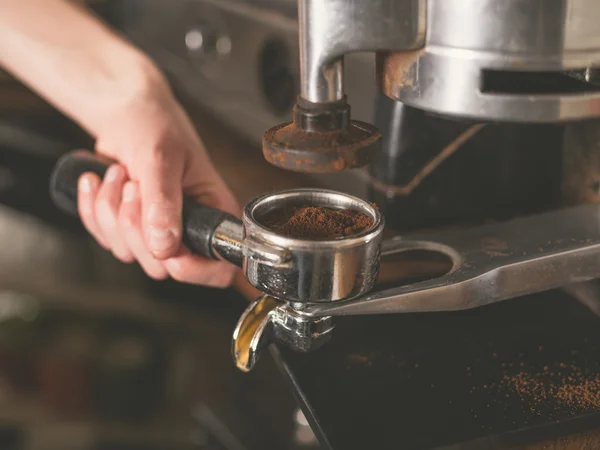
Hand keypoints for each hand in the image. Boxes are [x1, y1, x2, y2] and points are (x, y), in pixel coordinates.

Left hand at [76, 73, 239, 286]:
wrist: (126, 114)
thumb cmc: (155, 125)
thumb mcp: (162, 157)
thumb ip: (164, 202)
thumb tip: (164, 246)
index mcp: (215, 214)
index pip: (219, 267)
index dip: (194, 268)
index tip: (167, 248)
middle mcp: (190, 229)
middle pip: (163, 265)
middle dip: (137, 227)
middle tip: (134, 187)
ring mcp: (158, 232)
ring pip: (129, 253)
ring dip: (111, 213)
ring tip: (119, 175)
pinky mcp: (130, 229)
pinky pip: (106, 239)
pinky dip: (94, 210)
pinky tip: (99, 181)